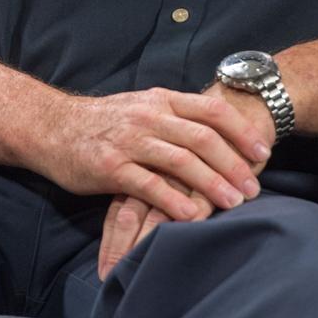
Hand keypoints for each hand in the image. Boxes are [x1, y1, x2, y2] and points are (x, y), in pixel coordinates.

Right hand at [97, 82, 275, 279]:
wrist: (53, 127)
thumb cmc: (104, 121)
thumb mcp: (142, 106)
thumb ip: (176, 115)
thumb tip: (217, 130)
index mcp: (162, 100)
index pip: (211, 109)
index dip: (241, 130)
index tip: (263, 151)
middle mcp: (149, 116)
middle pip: (202, 137)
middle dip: (233, 163)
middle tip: (254, 186)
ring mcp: (129, 141)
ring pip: (181, 161)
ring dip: (212, 183)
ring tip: (234, 203)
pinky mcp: (111, 168)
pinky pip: (149, 186)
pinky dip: (174, 201)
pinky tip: (193, 217)